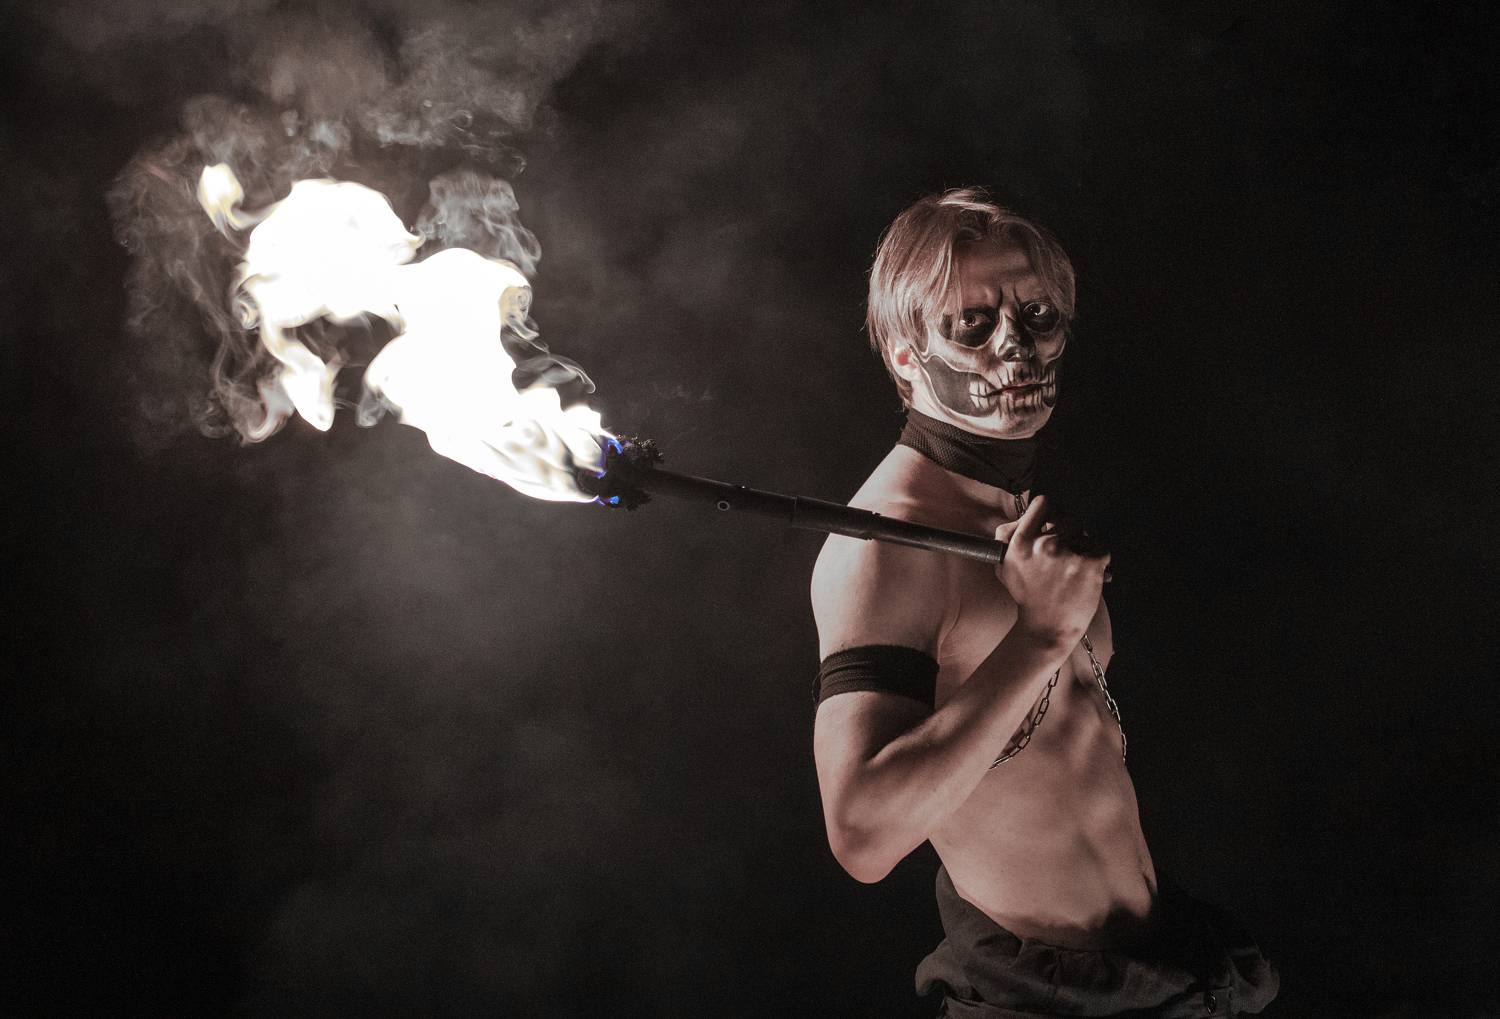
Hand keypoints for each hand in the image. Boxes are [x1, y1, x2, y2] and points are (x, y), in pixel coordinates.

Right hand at [995, 495, 1108, 650]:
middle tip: (1065, 554)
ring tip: (1073, 569)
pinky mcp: (1090, 564)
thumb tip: (1022, 517)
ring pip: (1085, 534)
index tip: (1052, 522)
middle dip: (1069, 533)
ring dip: (1083, 547)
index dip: (1049, 512)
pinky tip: (1086, 574)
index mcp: (1020, 543)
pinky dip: (1098, 559)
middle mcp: (1043, 545)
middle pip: (1067, 519)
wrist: (1047, 627)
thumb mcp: (1005, 566)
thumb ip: (1008, 537)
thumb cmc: (1028, 596)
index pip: (1042, 504)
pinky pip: (1101, 549)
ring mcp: (1068, 554)